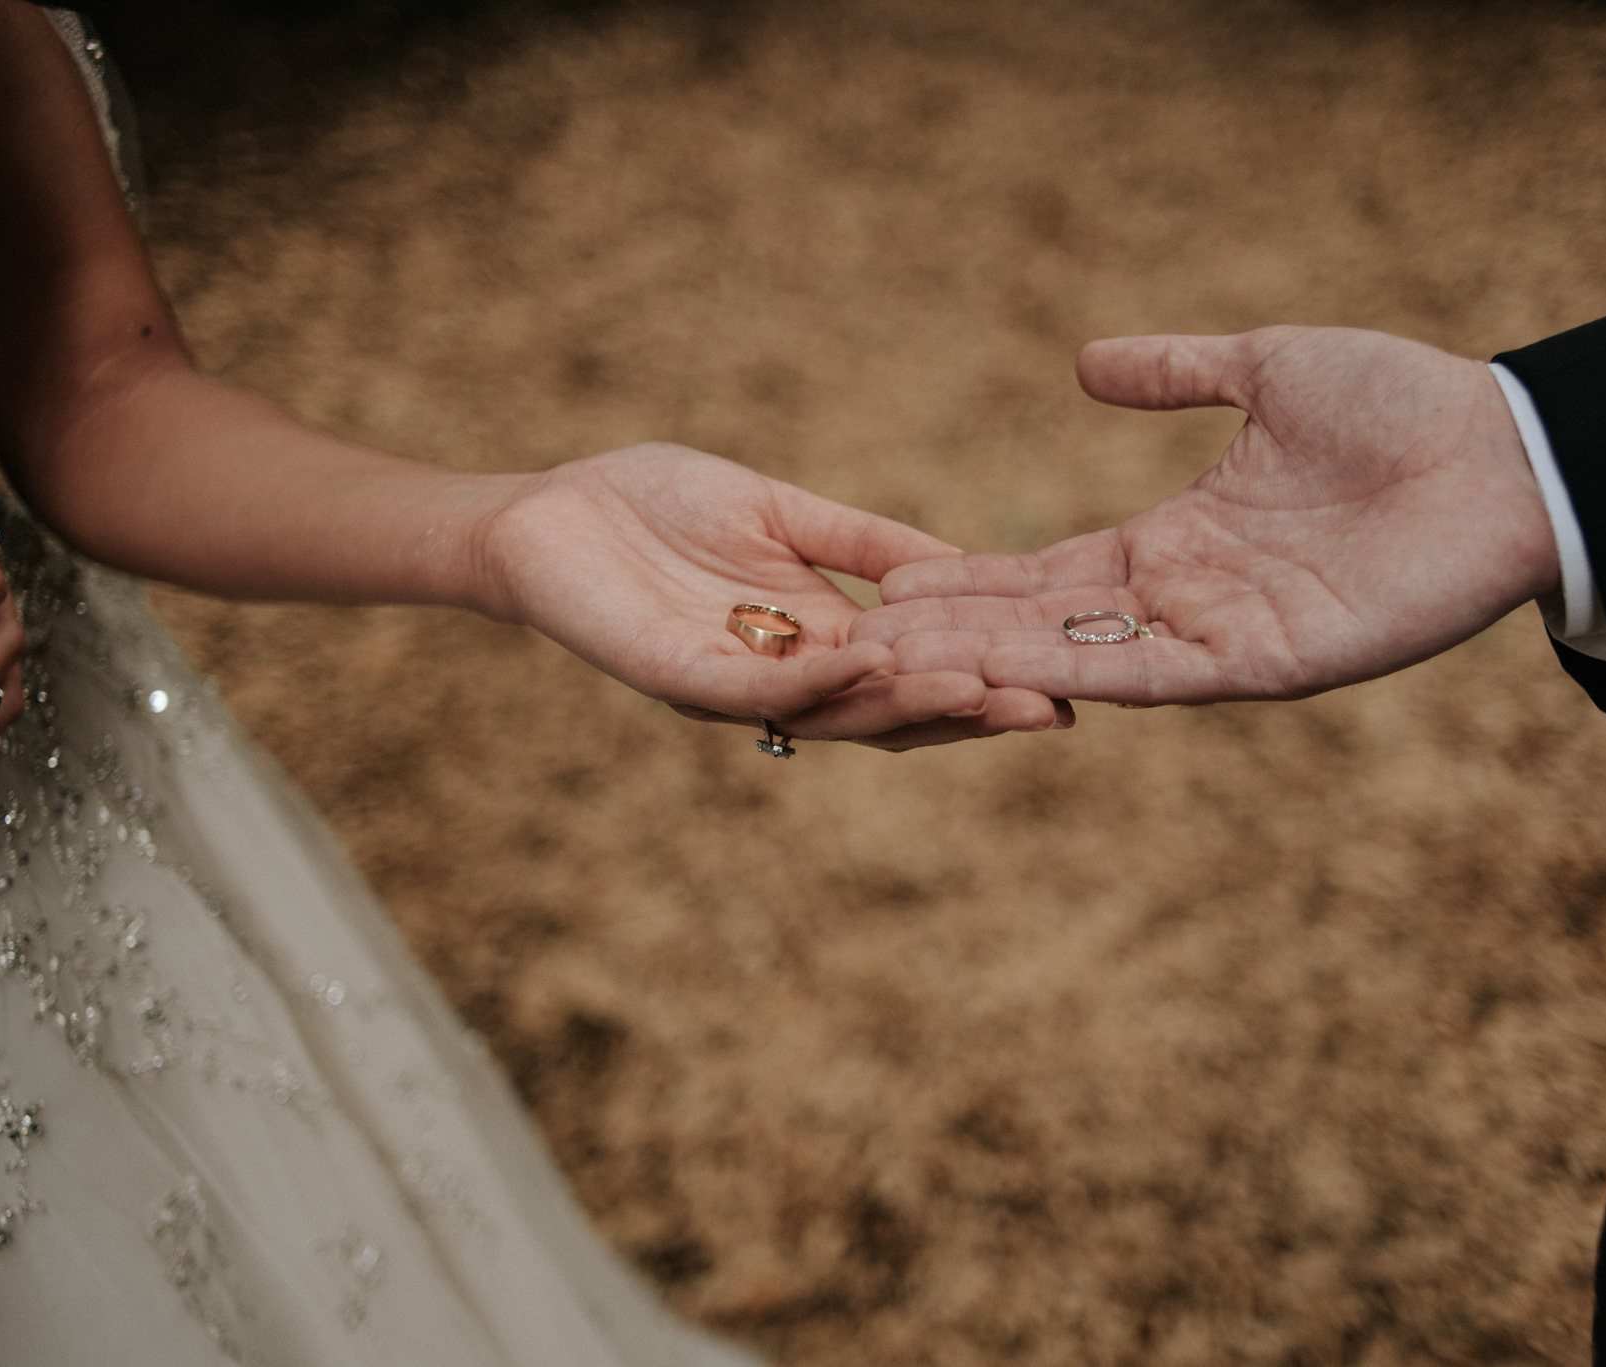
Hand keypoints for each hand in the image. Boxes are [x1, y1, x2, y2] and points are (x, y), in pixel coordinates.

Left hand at [483, 443, 1065, 749]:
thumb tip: (963, 565)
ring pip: (836, 712)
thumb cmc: (654, 503)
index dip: (981, 679)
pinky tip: (873, 660)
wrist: (547, 509)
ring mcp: (734, 688)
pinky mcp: (680, 678)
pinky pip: (762, 689)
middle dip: (968, 712)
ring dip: (910, 704)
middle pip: (888, 713)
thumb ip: (866, 542)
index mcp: (814, 641)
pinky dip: (820, 680)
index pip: (912, 674)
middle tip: (1050, 713)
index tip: (1059, 677)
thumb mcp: (784, 512)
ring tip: (983, 693)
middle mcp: (783, 680)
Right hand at [855, 327, 1560, 704]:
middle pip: (1052, 621)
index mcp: (1182, 539)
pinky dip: (1086, 672)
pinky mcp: (1275, 661)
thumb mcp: (1267, 368)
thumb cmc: (1404, 405)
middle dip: (960, 628)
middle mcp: (1192, 597)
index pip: (1055, 569)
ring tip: (909, 657)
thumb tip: (1082, 364)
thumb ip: (1177, 374)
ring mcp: (1230, 635)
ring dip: (997, 656)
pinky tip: (1015, 669)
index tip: (895, 583)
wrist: (1506, 449)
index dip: (976, 577)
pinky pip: (1163, 673)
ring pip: (1088, 655)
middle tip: (865, 635)